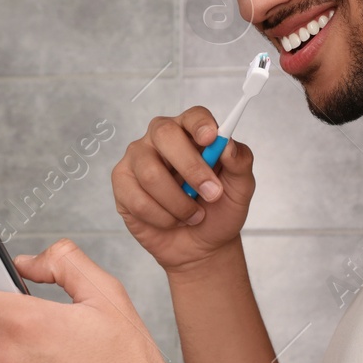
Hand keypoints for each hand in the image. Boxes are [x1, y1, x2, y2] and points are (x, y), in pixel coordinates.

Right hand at [111, 106, 255, 272]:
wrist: (199, 245)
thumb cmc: (218, 211)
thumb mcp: (240, 189)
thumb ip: (240, 163)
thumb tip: (227, 145)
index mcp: (191, 133)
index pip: (193, 116)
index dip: (200, 124)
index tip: (210, 139)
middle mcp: (161, 139)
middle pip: (165, 135)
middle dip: (190, 167)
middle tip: (211, 194)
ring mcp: (137, 159)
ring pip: (150, 174)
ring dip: (178, 203)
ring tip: (193, 216)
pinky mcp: (122, 183)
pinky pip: (137, 199)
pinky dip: (161, 217)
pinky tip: (171, 220)